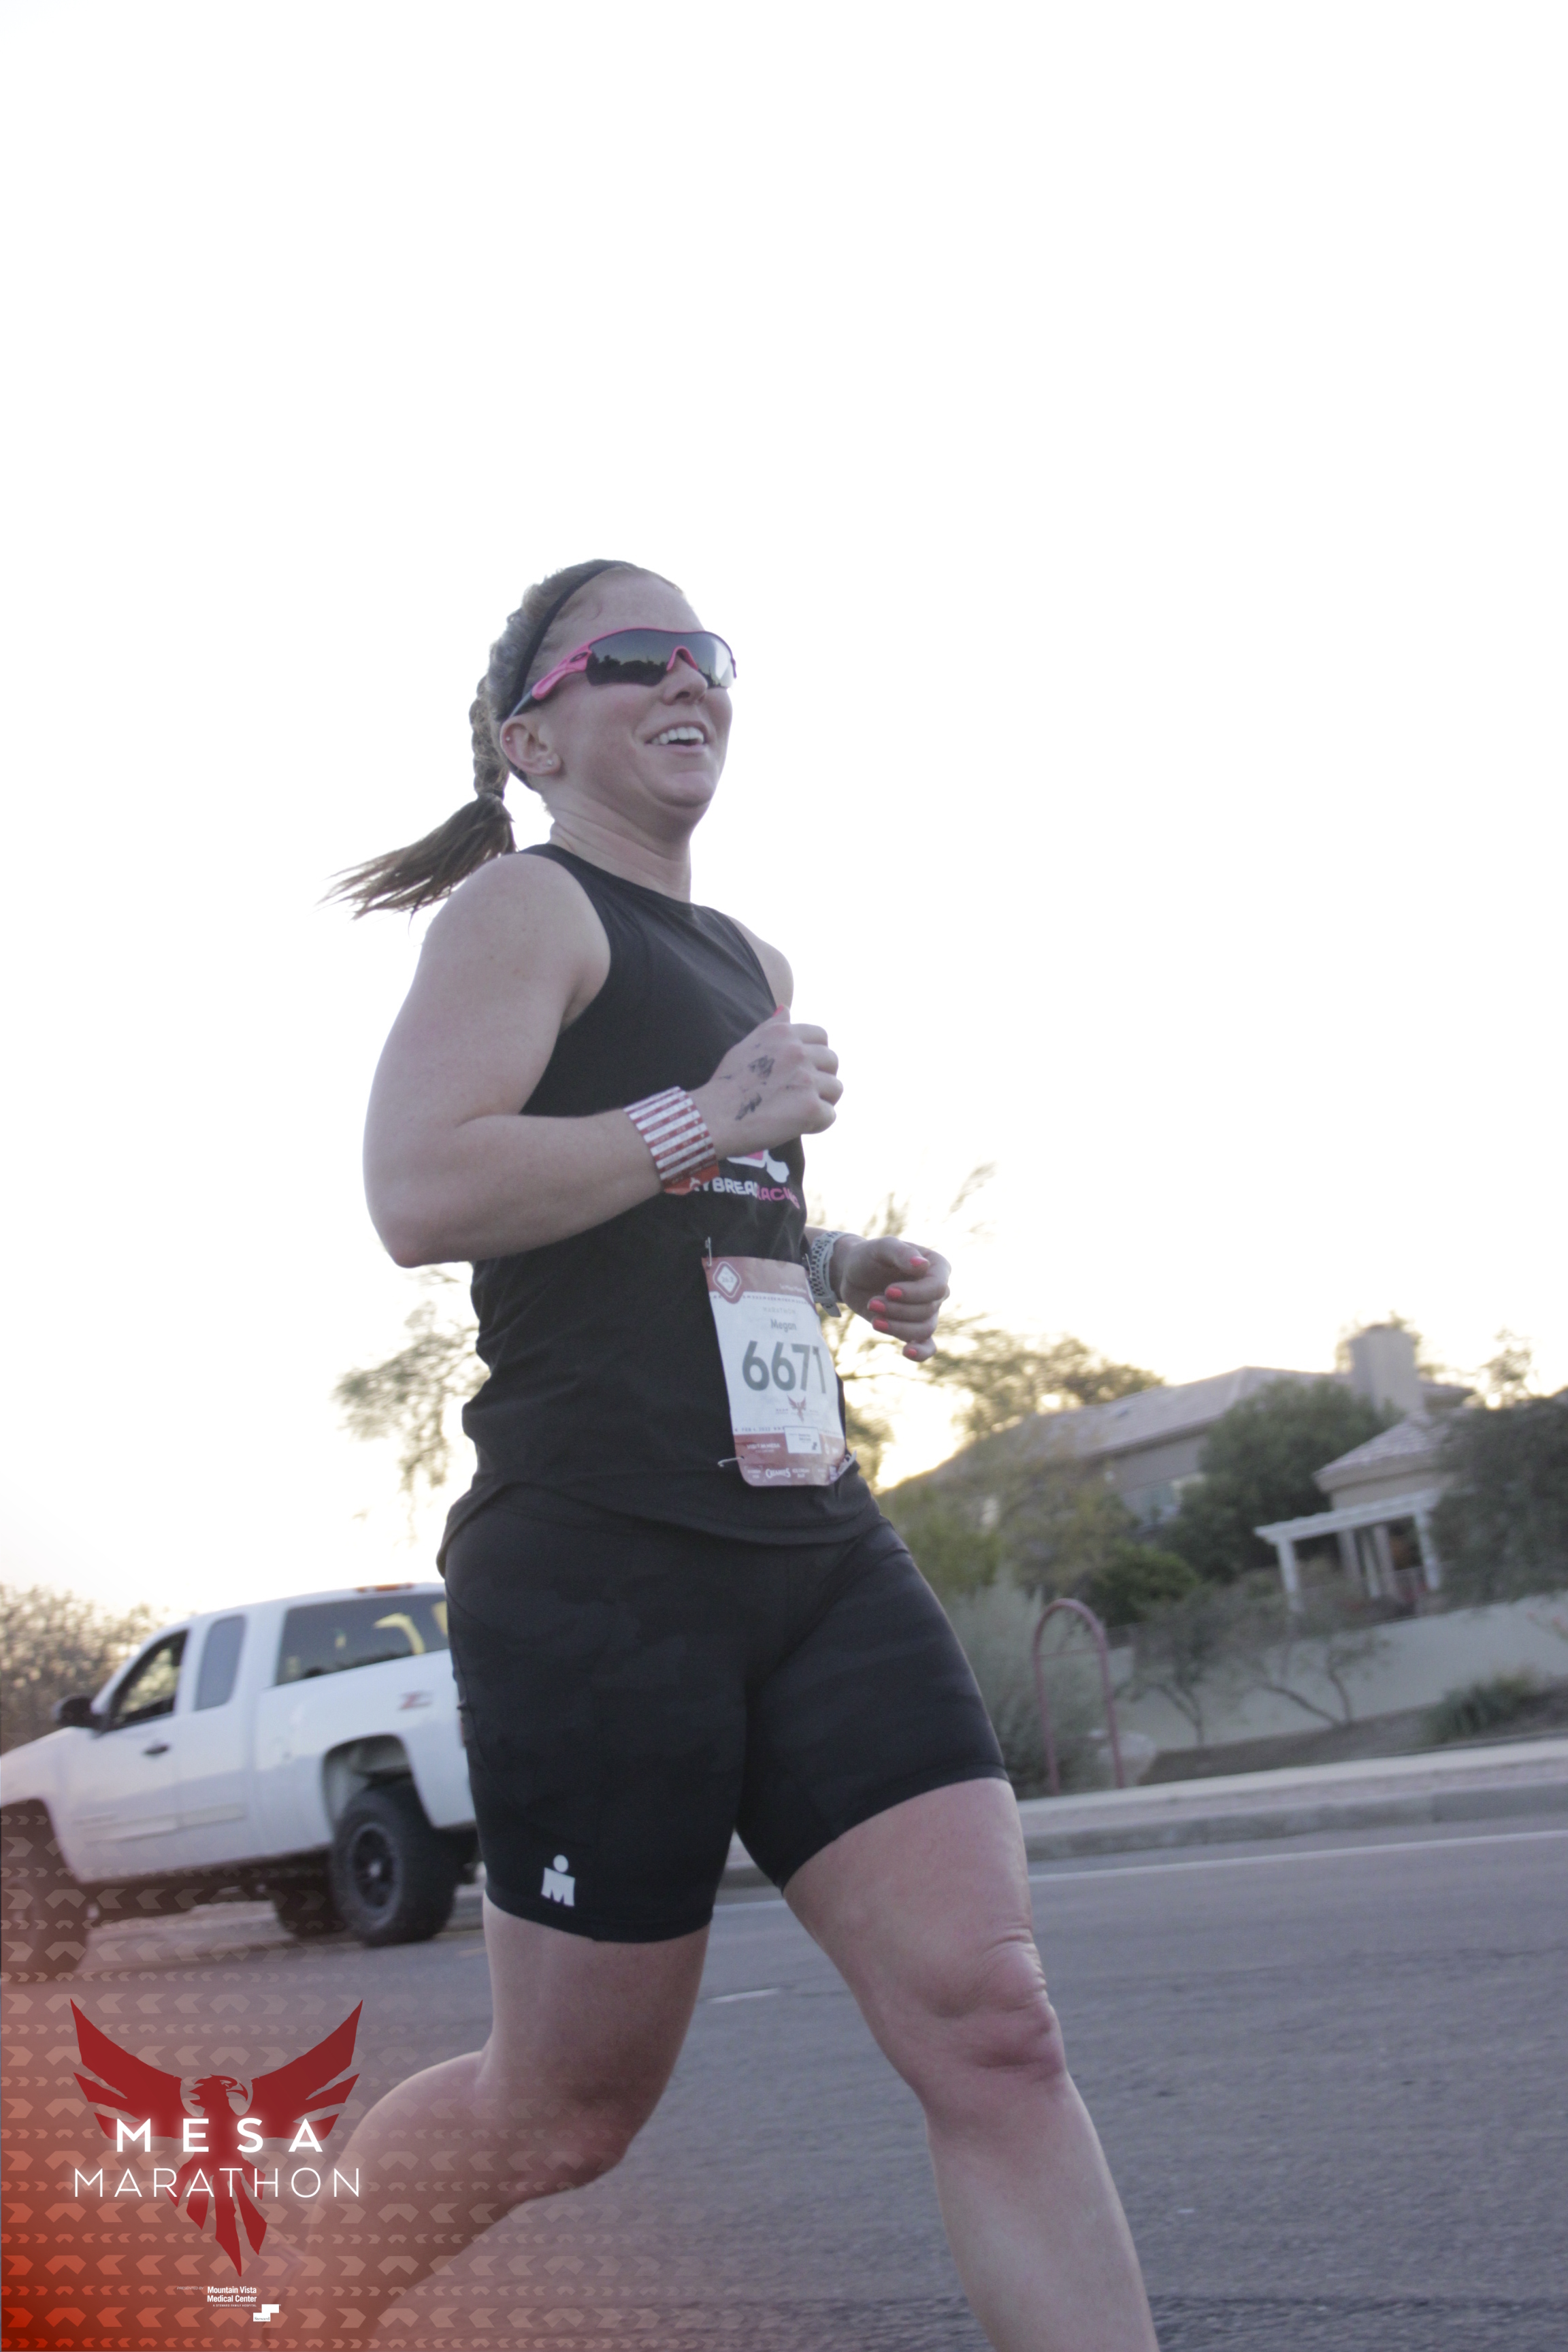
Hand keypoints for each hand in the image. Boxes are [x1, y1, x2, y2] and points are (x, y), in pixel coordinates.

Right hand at [693, 1010, 841, 1156]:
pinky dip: (816, 1124)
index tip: (805, 1070)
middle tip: (802, 1093)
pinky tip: (796, 1125)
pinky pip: (829, 1115)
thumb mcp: (745, 1044)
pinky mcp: (810, 1107)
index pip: (821, 1036)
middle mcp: (798, 1052)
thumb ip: (770, 1027)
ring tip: (799, 1111)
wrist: (715, 1116)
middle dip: (823, 1077)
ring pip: (835, 1088)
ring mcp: (806, 1079)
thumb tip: (786, 1008)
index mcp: (784, 1034)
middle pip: (833, 1061)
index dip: (817, 1055)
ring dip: (822, 1101)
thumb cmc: (727, 1084)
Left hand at [835, 1236, 950, 1361]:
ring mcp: (927, 1311)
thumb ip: (901, 1252)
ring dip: (897, 1327)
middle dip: (897, 1310)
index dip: (914, 1294)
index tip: (888, 1291)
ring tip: (875, 1320)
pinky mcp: (913, 1328)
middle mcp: (936, 1291)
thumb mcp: (882, 1247)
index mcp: (936, 1267)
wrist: (852, 1274)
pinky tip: (906, 1352)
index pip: (937, 1288)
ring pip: (924, 1329)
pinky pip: (927, 1346)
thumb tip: (923, 1265)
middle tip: (872, 1303)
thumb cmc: (870, 1256)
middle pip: (928, 1310)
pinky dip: (920, 1352)